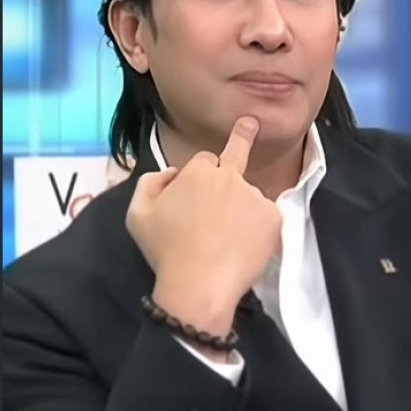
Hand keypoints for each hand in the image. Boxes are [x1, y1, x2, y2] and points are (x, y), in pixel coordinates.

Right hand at [126, 116, 281, 334]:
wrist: (199, 286)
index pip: (204, 160)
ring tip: (227, 240)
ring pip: (248, 195)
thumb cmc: (166, 251)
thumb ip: (150, 183)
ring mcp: (254, 196)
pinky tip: (242, 247)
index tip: (196, 194)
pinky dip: (256, 229)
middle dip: (243, 135)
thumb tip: (172, 172)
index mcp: (198, 171)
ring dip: (240, 207)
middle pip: (237, 153)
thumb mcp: (138, 214)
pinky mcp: (273, 218)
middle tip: (251, 124)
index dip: (199, 177)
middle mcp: (230, 176)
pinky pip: (265, 217)